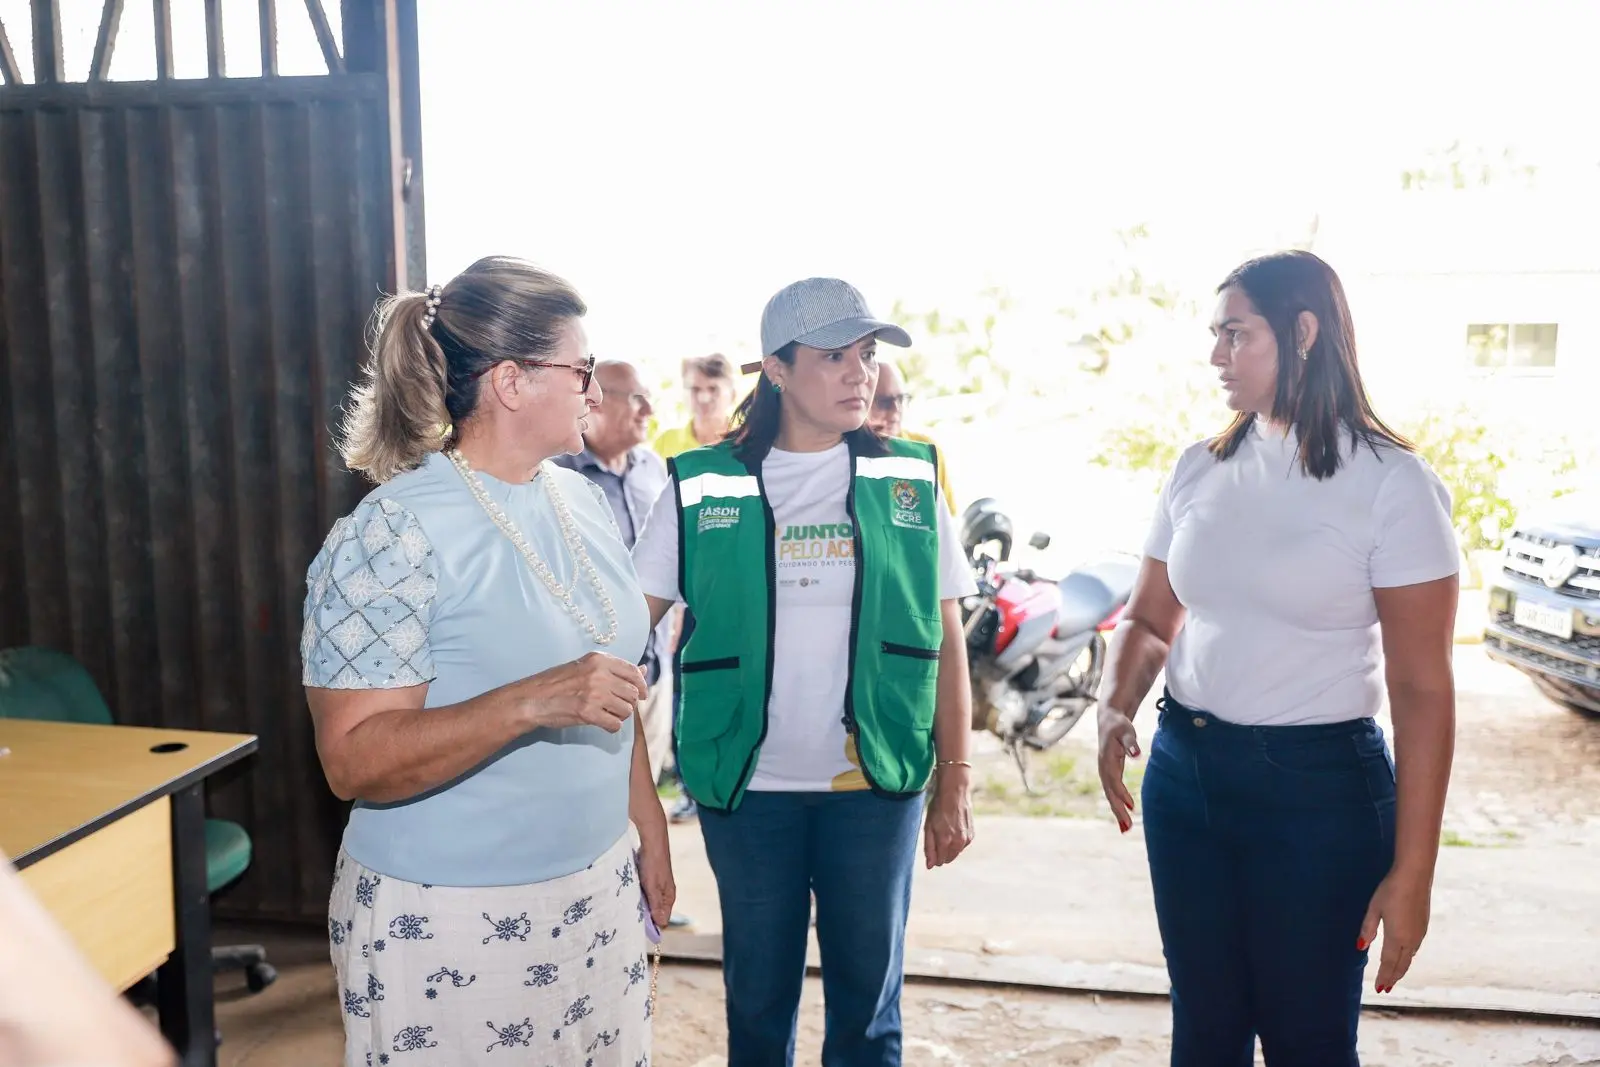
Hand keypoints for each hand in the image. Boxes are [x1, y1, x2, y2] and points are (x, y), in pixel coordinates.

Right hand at [522, 652, 646, 733]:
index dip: (642, 685)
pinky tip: (603, 723)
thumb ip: (615, 669)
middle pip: (633, 693)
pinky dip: (612, 726)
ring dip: (620, 715)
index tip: (643, 694)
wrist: (533, 698)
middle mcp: (599, 674)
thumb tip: (643, 670)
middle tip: (618, 707)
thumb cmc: (558, 683)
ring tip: (608, 714)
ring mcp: (594, 693)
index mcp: (599, 660)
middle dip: (629, 703)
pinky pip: (615, 724)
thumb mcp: (586, 667)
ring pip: (627, 710)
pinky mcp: (588, 712)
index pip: (633, 672)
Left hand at [636, 830, 675, 929]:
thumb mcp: (652, 887)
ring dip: (640, 904)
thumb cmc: (653, 863)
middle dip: (644, 915)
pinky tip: (629, 893)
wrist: (652, 840)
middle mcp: (665, 893)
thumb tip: (661, 924)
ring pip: (649, 902)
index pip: (663, 920)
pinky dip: (638, 894)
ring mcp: (658, 886)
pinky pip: (645, 892)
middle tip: (630, 916)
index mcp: (669, 897)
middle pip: (655, 912)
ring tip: (628, 905)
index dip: (651, 925)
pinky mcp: (651, 879)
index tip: (637, 927)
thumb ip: (655, 905)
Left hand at [923, 764, 974, 868]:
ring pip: (956, 852)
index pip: (939, 861)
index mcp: (945, 841)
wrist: (955, 792)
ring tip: (945, 830)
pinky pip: (962, 845)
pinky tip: (953, 829)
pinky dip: (957, 841)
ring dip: (949, 846)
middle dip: (941, 852)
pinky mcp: (972, 835)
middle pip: (948, 859)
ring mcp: (967, 839)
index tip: (931, 845)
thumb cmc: (938, 808)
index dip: (933, 856)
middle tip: (937, 835)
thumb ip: (929, 848)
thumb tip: (930, 866)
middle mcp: (958, 842)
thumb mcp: (928, 827)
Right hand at [1097, 705, 1140, 832]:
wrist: (1108, 718)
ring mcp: (1106, 771)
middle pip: (1109, 792)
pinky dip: (1118, 803)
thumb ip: (1131, 743)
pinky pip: (1113, 790)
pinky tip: (1126, 811)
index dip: (1121, 793)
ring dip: (1117, 810)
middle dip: (1117, 810)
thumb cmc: (1118, 724)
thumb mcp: (1125, 731)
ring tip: (1126, 827)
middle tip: (1127, 827)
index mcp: (1106, 759)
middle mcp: (1103, 768)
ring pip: (1110, 794)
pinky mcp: (1110, 772)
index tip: (1131, 806)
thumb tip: (1137, 755)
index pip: (1113, 780)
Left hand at [1359, 867, 1432, 992]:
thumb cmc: (1391, 890)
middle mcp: (1410, 939)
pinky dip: (1408, 957)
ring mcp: (1419, 934)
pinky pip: (1415, 949)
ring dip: (1401, 968)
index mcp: (1397, 937)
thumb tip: (1361, 947)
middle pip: (1401, 965)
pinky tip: (1404, 956)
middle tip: (1386, 988)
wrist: (1415, 876)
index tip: (1379, 988)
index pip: (1388, 963)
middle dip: (1393, 977)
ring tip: (1394, 975)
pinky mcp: (1424, 927)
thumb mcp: (1374, 908)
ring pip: (1410, 958)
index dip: (1384, 977)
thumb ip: (1368, 929)